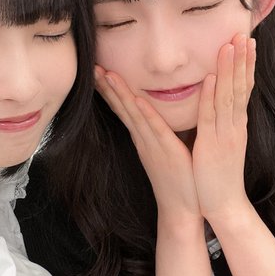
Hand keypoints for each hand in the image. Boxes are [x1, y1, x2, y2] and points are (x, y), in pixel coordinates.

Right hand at [95, 65, 200, 226]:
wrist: (182, 209)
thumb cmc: (178, 179)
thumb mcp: (167, 149)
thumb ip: (162, 130)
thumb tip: (162, 113)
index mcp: (143, 137)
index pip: (123, 108)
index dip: (111, 89)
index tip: (99, 71)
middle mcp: (142, 138)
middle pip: (121, 107)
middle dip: (106, 86)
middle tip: (92, 66)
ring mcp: (151, 144)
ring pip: (132, 114)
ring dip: (119, 93)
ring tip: (107, 74)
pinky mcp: (166, 151)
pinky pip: (154, 129)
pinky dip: (144, 114)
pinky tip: (136, 99)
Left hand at [192, 33, 254, 223]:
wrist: (225, 205)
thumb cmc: (219, 175)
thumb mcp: (224, 143)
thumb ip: (223, 123)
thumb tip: (221, 105)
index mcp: (237, 124)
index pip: (244, 88)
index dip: (245, 64)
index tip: (246, 41)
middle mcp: (235, 126)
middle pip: (240, 86)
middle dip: (242, 59)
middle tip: (243, 33)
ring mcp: (226, 135)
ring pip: (228, 96)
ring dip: (229, 69)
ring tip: (230, 45)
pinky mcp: (212, 145)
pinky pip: (210, 117)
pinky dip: (210, 96)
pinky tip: (210, 78)